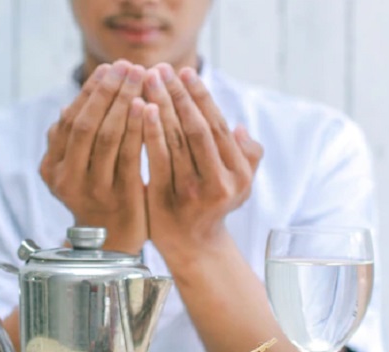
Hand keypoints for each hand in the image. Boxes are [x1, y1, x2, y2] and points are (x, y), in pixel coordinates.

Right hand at [39, 60, 147, 253]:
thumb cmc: (100, 200)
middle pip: (86, 125)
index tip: (109, 68)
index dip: (90, 92)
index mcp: (53, 168)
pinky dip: (137, 129)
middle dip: (107, 91)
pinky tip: (148, 108)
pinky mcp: (121, 198)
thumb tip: (69, 105)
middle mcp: (68, 179)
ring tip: (140, 78)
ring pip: (106, 137)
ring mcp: (94, 190)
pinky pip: (129, 156)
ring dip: (123, 103)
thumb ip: (73, 144)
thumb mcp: (77, 172)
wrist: (115, 246)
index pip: (69, 121)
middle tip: (127, 66)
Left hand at [141, 63, 262, 262]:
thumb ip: (248, 155)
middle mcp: (219, 183)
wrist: (194, 246)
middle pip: (197, 129)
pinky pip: (157, 158)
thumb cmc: (214, 205)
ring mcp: (192, 193)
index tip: (186, 72)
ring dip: (161, 106)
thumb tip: (239, 128)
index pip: (218, 126)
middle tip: (161, 69)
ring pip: (176, 140)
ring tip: (147, 81)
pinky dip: (149, 131)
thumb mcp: (241, 184)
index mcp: (239, 173)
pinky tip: (140, 109)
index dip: (202, 97)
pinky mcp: (167, 200)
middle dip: (178, 95)